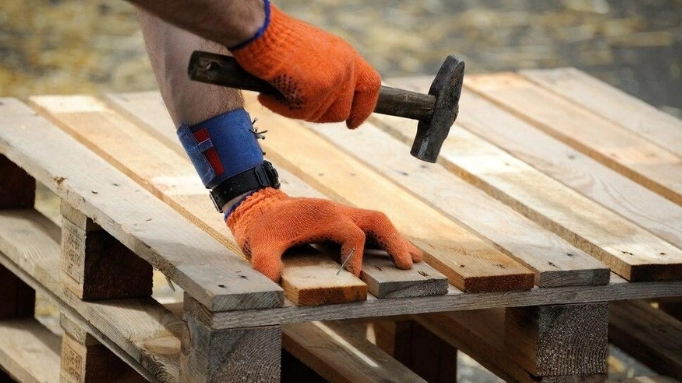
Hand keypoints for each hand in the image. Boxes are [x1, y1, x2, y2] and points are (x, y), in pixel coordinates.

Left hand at [226, 188, 421, 281]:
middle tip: (410, 265)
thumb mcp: (259, 244)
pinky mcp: (340, 219)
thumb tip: (271, 281)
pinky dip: (385, 239)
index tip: (356, 279)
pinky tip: (395, 253)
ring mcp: (341, 213)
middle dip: (395, 242)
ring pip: (377, 221)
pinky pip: (369, 226)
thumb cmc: (261, 227)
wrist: (258, 207)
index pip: (353, 235)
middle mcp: (337, 210)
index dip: (356, 258)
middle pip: (377, 221)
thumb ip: (266, 262)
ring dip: (396, 239)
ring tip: (416, 259)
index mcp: (323, 215)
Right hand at [230, 1, 380, 128]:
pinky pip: (298, 114)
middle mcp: (345, 68)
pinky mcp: (313, 94)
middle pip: (342, 111)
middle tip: (296, 105)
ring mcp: (331, 82)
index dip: (364, 108)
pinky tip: (267, 94)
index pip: (371, 86)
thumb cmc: (277, 37)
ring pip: (320, 116)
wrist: (259, 29)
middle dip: (320, 114)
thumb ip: (329, 72)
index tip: (353, 123)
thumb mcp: (315, 52)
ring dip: (296, 110)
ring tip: (278, 89)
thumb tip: (330, 100)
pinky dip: (280, 108)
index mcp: (348, 55)